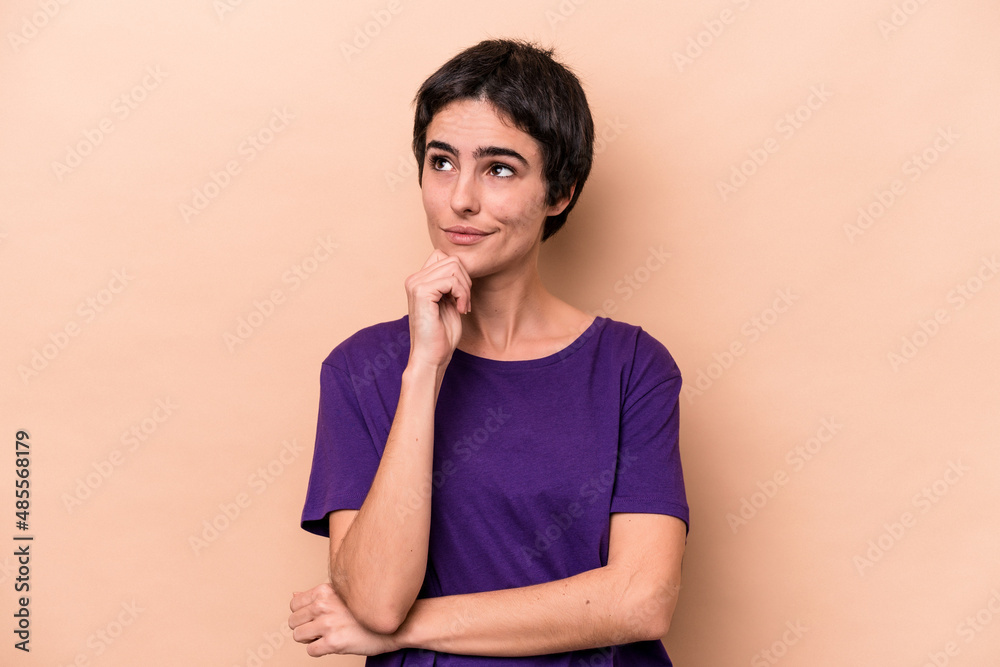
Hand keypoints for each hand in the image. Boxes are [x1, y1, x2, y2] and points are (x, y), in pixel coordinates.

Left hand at [289, 583, 398, 656]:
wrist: (395, 625)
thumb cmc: (368, 610)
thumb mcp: (342, 594)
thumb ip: (317, 596)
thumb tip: (294, 595)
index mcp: (325, 590)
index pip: (294, 604)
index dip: (303, 613)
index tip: (316, 616)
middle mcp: (324, 604)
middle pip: (293, 621)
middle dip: (305, 627)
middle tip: (323, 628)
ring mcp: (328, 623)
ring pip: (298, 636)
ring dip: (310, 639)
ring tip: (328, 635)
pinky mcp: (334, 642)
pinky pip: (311, 650)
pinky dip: (320, 650)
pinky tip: (334, 643)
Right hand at [404, 249, 471, 370]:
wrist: (432, 356)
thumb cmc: (442, 334)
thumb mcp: (449, 301)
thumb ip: (451, 282)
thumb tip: (462, 265)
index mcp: (419, 280)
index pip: (444, 256)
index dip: (459, 274)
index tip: (462, 296)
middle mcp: (414, 279)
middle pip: (452, 259)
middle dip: (465, 281)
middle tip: (464, 302)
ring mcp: (416, 284)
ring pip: (454, 267)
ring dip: (465, 288)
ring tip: (462, 306)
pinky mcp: (421, 292)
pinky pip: (452, 280)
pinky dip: (462, 294)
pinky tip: (460, 309)